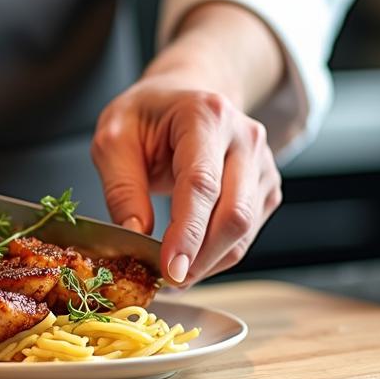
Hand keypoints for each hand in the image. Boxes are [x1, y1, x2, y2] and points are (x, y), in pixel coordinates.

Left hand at [91, 2, 284, 284]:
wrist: (185, 95)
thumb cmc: (147, 115)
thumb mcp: (113, 138)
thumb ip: (121, 187)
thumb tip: (135, 236)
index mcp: (206, 117)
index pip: (202, 184)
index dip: (187, 233)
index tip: (169, 270)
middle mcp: (245, 138)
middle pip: (234, 213)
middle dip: (199, 258)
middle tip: (163, 282)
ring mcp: (262, 164)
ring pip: (244, 231)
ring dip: (207, 263)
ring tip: (170, 276)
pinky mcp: (265, 188)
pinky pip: (246, 235)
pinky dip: (216, 257)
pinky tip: (188, 261)